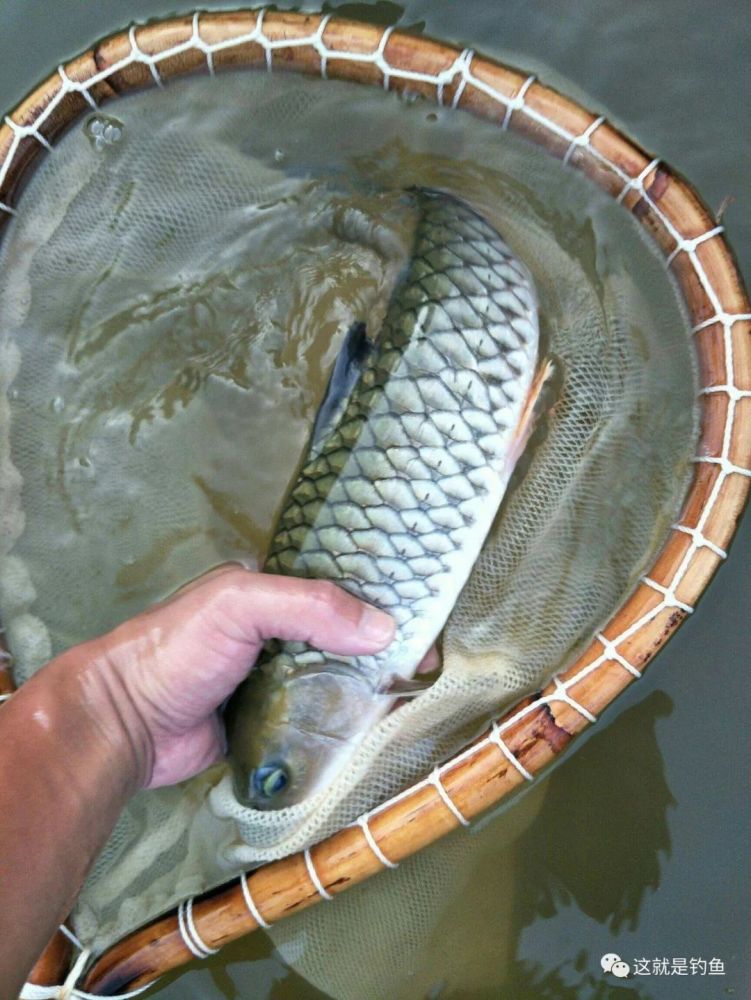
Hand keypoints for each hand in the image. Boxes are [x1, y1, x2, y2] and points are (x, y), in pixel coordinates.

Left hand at [91, 565, 395, 787]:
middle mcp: (276, 633)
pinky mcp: (272, 724)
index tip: (423, 616)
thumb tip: (382, 628)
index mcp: (268, 592)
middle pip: (341, 635)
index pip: (335, 586)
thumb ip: (308, 606)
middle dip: (381, 645)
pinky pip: (318, 719)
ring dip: (367, 686)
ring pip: (334, 678)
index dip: (378, 598)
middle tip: (426, 661)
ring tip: (415, 692)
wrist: (126, 726)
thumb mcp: (239, 605)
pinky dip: (344, 721)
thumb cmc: (176, 649)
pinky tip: (377, 725)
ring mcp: (274, 680)